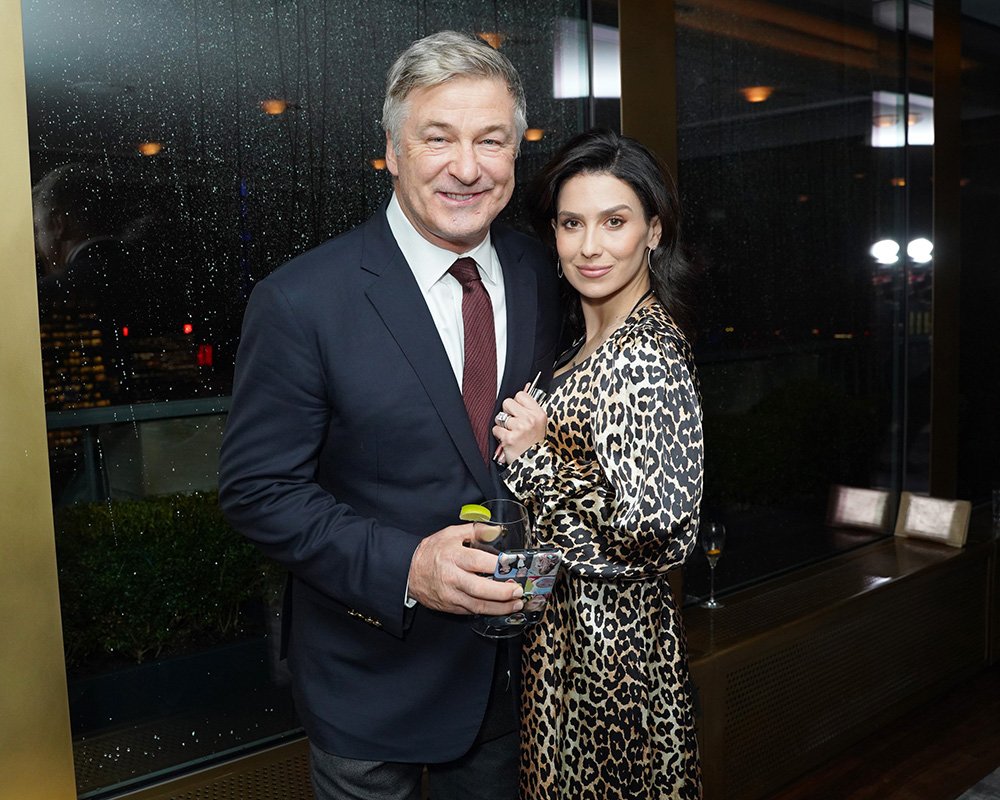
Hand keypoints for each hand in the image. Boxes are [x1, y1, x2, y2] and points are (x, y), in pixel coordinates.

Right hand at [406, 523, 524, 614]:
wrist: (409, 572)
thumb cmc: (432, 551)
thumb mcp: (451, 534)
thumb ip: (476, 530)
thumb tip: (497, 530)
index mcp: (453, 556)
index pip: (477, 561)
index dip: (497, 565)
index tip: (513, 566)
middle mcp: (451, 577)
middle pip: (479, 588)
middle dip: (502, 592)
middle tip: (518, 591)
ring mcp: (450, 595)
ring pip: (478, 605)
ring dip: (500, 607)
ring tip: (516, 604)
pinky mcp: (451, 607)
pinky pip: (472, 611)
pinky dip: (488, 611)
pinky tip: (501, 608)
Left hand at [492, 385, 546, 463]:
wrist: (535, 465)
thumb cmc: (535, 444)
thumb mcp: (539, 424)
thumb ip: (529, 409)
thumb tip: (520, 393)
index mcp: (539, 413)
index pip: (521, 395)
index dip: (516, 403)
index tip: (518, 411)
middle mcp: (530, 419)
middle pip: (507, 403)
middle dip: (507, 412)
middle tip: (513, 423)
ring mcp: (520, 429)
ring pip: (500, 417)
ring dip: (502, 425)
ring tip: (512, 433)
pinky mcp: (509, 438)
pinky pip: (496, 429)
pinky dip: (499, 435)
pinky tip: (507, 440)